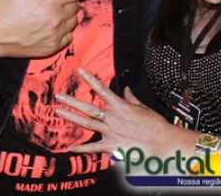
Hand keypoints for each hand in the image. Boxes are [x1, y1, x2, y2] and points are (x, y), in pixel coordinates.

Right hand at [0, 0, 113, 57]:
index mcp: (49, 1)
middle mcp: (56, 19)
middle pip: (76, 5)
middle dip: (68, 0)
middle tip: (50, 0)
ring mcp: (55, 35)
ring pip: (73, 21)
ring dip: (66, 15)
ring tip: (47, 13)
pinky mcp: (51, 48)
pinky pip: (67, 37)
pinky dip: (63, 31)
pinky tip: (48, 27)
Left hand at [56, 69, 180, 157]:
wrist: (161, 142)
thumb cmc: (155, 125)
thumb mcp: (143, 107)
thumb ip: (131, 98)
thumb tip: (125, 90)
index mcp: (120, 106)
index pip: (101, 89)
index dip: (89, 79)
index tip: (80, 70)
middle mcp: (112, 118)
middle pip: (87, 107)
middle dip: (71, 101)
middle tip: (58, 96)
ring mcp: (110, 132)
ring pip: (86, 123)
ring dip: (71, 117)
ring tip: (59, 111)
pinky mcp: (111, 147)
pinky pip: (93, 148)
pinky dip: (81, 149)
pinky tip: (69, 148)